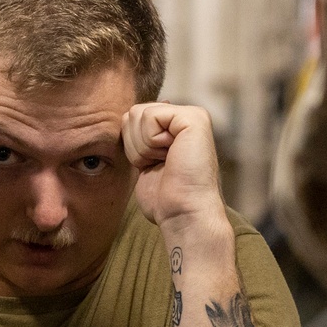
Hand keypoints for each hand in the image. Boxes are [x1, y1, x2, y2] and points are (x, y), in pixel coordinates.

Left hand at [121, 103, 225, 229]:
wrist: (183, 214)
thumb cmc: (165, 199)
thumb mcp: (146, 160)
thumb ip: (142, 137)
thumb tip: (132, 115)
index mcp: (177, 126)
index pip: (133, 119)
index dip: (133, 147)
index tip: (155, 166)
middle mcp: (187, 117)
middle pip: (133, 113)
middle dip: (135, 145)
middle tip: (159, 164)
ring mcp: (193, 115)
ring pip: (138, 113)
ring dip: (143, 147)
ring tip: (165, 161)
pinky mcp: (193, 118)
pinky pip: (149, 117)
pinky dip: (150, 142)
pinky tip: (169, 156)